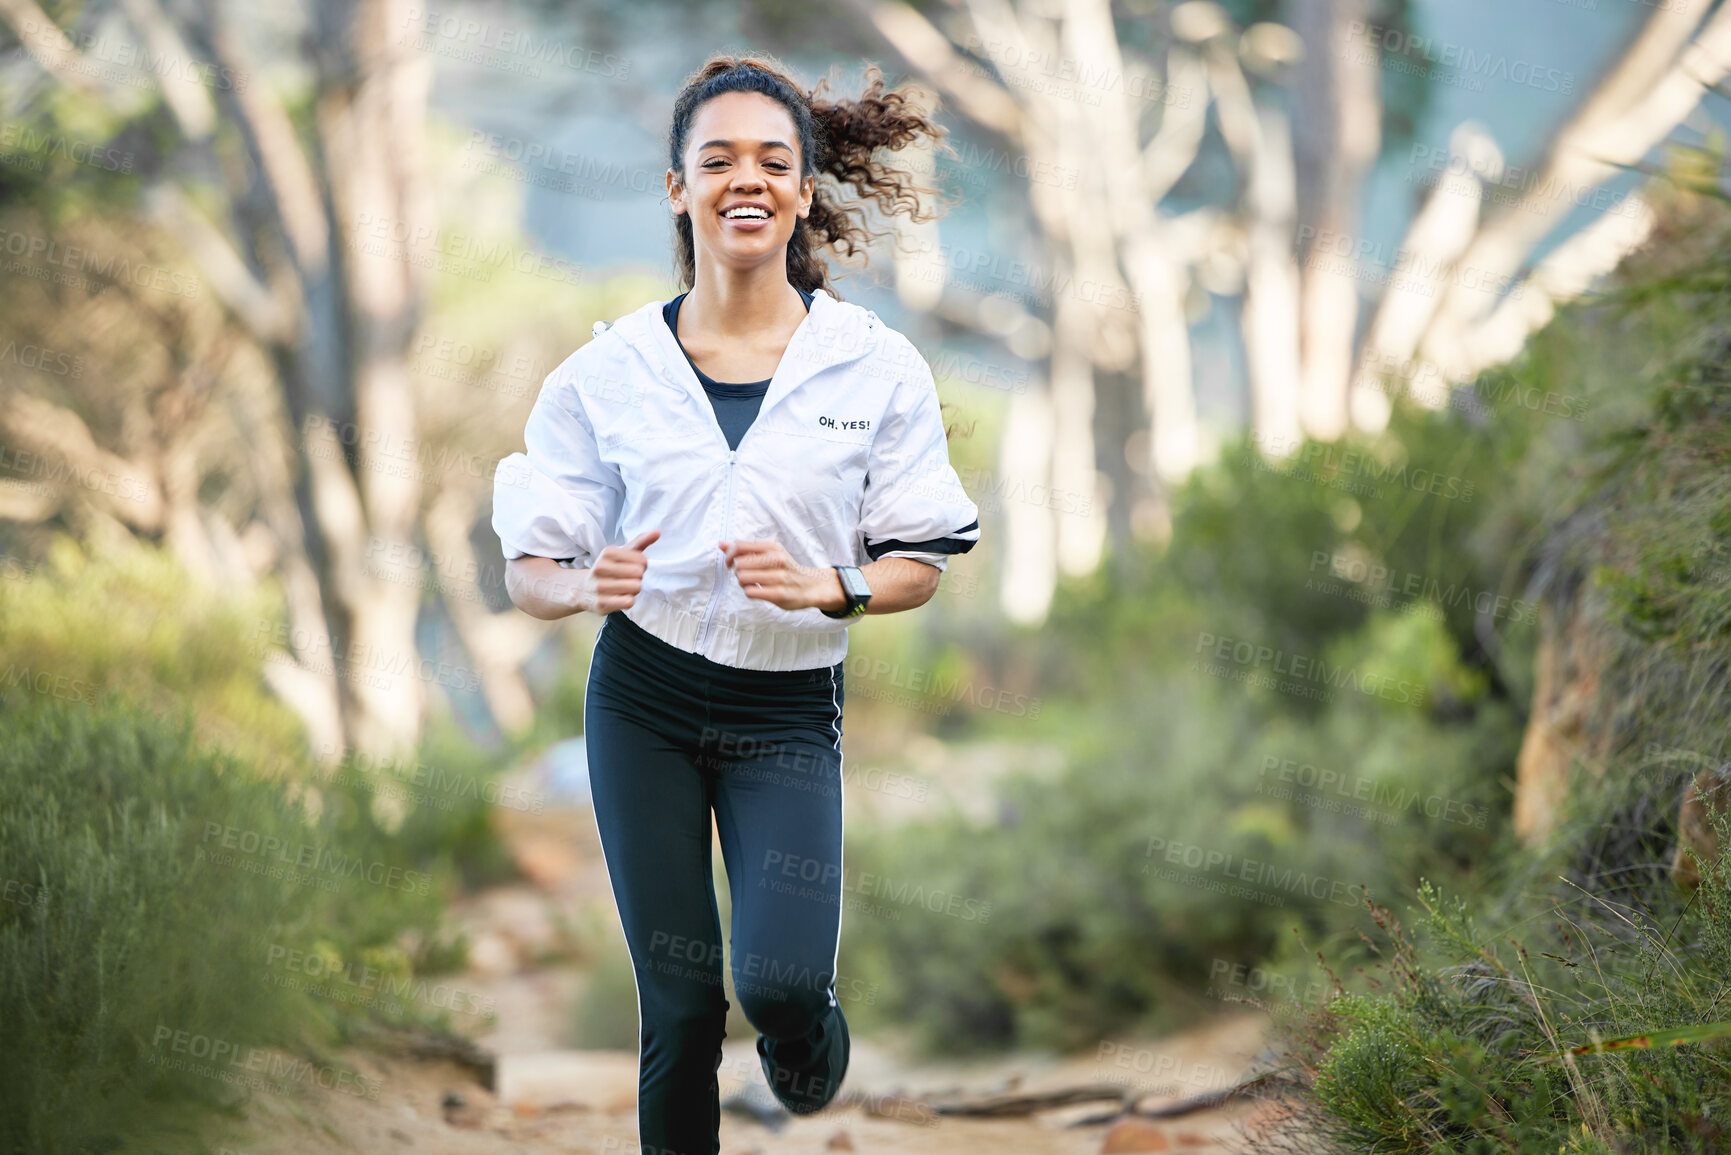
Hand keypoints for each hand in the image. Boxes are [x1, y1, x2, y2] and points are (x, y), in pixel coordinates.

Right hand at [590, 529, 659, 613]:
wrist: (584, 590)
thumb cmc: (609, 569)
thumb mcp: (623, 552)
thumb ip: (641, 541)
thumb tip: (657, 532)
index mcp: (608, 552)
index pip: (642, 559)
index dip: (642, 565)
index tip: (632, 567)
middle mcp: (601, 567)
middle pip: (639, 574)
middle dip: (638, 578)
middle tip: (628, 579)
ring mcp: (600, 586)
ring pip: (635, 587)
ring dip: (634, 590)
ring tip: (623, 588)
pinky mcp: (601, 603)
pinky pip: (628, 601)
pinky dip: (629, 600)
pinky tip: (620, 597)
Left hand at [719, 538, 841, 611]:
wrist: (812, 586)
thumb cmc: (786, 569)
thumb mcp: (770, 553)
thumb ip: (745, 549)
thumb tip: (721, 544)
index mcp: (772, 547)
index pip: (740, 546)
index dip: (729, 556)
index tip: (729, 564)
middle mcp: (777, 559)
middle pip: (739, 563)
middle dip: (737, 571)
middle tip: (745, 575)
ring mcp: (779, 577)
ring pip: (743, 578)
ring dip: (743, 583)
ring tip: (752, 584)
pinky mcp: (779, 594)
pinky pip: (751, 592)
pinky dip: (750, 592)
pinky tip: (758, 591)